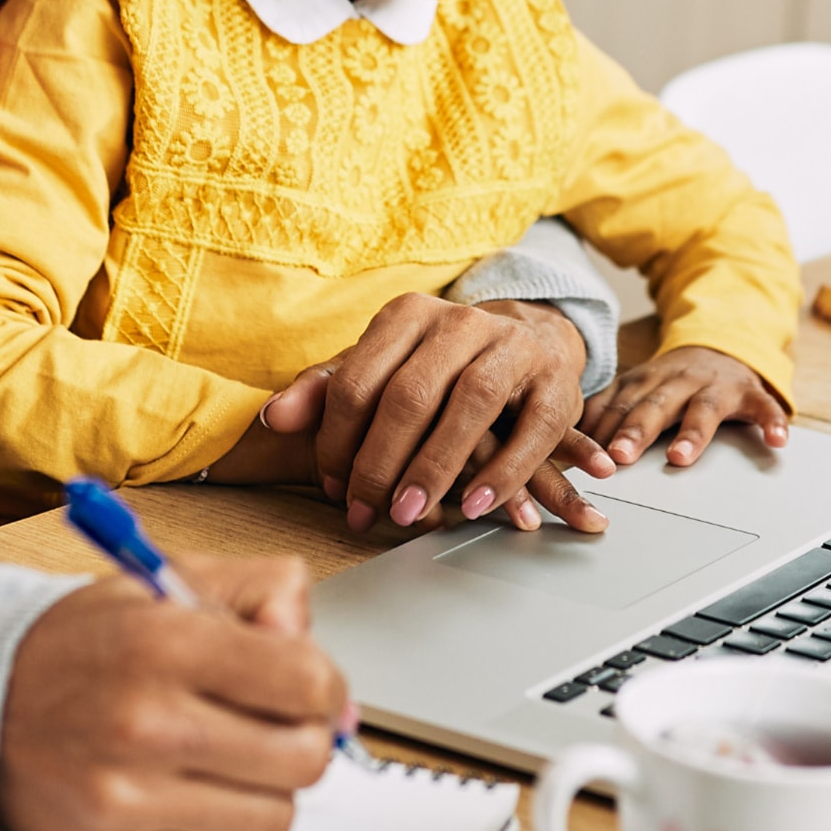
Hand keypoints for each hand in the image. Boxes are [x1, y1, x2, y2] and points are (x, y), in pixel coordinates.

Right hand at [0, 552, 342, 830]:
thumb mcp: (165, 579)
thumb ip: (258, 589)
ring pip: (271, 820)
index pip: (306, 681)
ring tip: (225, 753)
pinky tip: (181, 785)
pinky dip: (216, 825)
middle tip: (276, 721)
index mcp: (164, 642)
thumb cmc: (78, 643)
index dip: (323, 683)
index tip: (308, 683)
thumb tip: (311, 639)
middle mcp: (145, 723)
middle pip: (303, 760)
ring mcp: (126, 797)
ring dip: (263, 787)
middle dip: (303, 737)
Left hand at [259, 296, 611, 537]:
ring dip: (437, 467)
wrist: (532, 340)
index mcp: (407, 315)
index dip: (339, 441)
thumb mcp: (382, 367)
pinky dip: (504, 473)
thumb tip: (274, 417)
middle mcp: (460, 322)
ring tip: (410, 514)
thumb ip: (326, 390)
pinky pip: (531, 430)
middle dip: (381, 461)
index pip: (359, 379)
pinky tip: (477, 506)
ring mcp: (512, 348)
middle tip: (366, 513)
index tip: (334, 489)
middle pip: (410, 393)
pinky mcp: (556, 383)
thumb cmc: (441, 366)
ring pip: (471, 404)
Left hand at [584, 346, 790, 467]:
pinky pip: (764, 408)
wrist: (719, 346)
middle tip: (620, 456)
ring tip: (681, 457)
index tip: (587, 455)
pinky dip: (772, 422)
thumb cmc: (670, 381)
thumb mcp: (636, 389)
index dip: (602, 429)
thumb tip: (563, 443)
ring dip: (692, 433)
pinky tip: (777, 440)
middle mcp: (677, 381)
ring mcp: (714, 386)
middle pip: (654, 406)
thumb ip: (605, 411)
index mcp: (644, 381)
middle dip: (635, 431)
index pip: (618, 405)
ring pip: (703, 409)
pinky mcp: (749, 394)